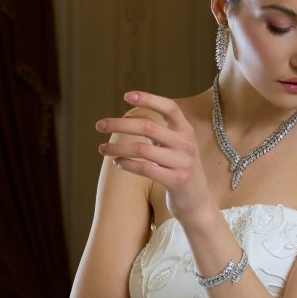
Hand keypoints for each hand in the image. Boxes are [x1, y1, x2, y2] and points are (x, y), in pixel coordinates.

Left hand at [96, 92, 210, 223]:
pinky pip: (145, 169)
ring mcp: (183, 163)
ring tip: (101, 149)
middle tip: (99, 125)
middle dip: (120, 124)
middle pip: (148, 126)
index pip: (170, 107)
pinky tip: (117, 162)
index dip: (149, 99)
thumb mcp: (174, 146)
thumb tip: (129, 117)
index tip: (126, 96)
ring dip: (117, 148)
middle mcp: (186, 144)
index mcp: (186, 131)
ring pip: (142, 149)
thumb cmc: (179, 169)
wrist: (197, 201)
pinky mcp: (176, 181)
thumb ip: (159, 131)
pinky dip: (127, 164)